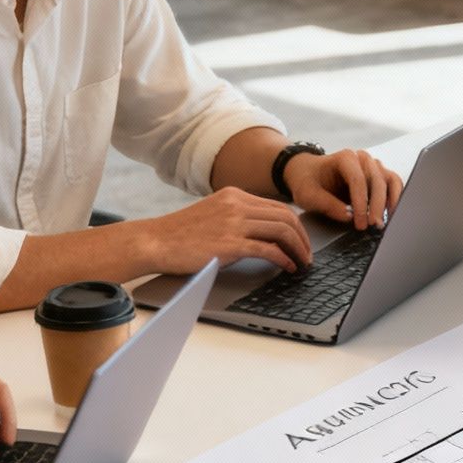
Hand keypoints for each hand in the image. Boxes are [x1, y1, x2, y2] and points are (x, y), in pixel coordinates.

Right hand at [141, 187, 312, 272]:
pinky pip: (269, 250)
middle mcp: (237, 205)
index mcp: (234, 195)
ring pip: (282, 231)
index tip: (301, 239)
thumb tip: (263, 233)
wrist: (154, 241)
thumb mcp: (212, 213)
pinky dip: (285, 259)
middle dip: (303, 237)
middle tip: (308, 253)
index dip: (296, 224)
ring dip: (298, 249)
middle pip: (286, 216)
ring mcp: (234, 223)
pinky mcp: (230, 245)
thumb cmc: (180, 234)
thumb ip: (236, 217)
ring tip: (303, 262)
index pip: (278, 206)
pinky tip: (289, 267)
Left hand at [284, 148, 403, 230]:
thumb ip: (327, 205)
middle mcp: (362, 158)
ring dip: (389, 203)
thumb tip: (349, 217)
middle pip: (377, 181)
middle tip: (373, 226)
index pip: (358, 180)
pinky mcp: (379, 176)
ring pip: (389, 182)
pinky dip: (395, 199)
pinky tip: (391, 214)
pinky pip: (394, 184)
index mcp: (345, 158)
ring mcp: (373, 166)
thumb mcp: (308, 195)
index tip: (359, 223)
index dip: (361, 203)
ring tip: (383, 222)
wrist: (308, 174)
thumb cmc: (307, 181)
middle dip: (376, 206)